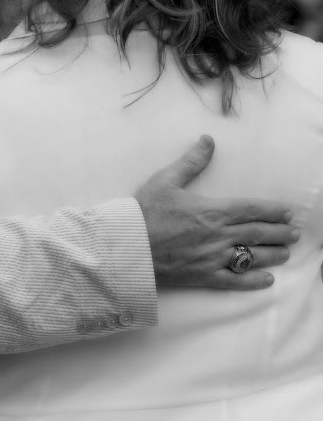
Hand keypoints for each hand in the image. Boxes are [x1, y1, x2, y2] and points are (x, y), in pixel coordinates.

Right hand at [135, 135, 298, 289]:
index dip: (273, 211)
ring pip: (253, 257)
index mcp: (212, 210)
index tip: (287, 213)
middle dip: (280, 233)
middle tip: (294, 234)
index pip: (252, 209)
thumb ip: (191, 161)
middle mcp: (218, 235)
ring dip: (273, 255)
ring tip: (285, 253)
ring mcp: (212, 257)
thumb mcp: (165, 181)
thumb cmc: (144, 212)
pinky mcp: (203, 276)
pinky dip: (253, 280)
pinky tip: (266, 279)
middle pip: (259, 233)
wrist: (126, 245)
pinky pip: (234, 280)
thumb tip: (208, 140)